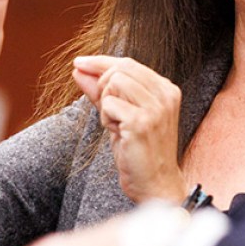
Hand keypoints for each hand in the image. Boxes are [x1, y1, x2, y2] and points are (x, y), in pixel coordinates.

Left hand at [73, 55, 187, 201]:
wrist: (155, 183)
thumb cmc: (139, 151)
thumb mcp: (119, 115)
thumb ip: (101, 91)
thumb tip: (78, 69)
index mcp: (166, 89)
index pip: (128, 63)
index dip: (100, 62)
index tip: (79, 63)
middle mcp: (165, 94)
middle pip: (119, 68)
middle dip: (103, 86)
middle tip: (108, 111)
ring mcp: (156, 108)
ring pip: (113, 82)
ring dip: (106, 103)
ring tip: (116, 123)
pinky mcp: (141, 122)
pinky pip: (108, 104)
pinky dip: (106, 118)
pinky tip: (118, 133)